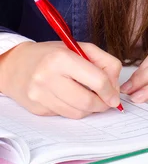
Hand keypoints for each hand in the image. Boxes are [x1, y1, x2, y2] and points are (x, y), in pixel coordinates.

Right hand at [0, 41, 121, 118]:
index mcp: (61, 58)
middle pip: (88, 101)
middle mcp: (48, 77)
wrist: (17, 65)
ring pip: (78, 113)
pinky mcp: (38, 109)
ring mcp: (41, 96)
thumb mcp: (79, 48)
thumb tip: (115, 87)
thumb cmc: (52, 54)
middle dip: (103, 104)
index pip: (97, 80)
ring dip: (90, 109)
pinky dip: (75, 110)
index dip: (111, 91)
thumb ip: (104, 62)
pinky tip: (73, 98)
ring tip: (92, 98)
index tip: (115, 96)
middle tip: (107, 101)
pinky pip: (65, 115)